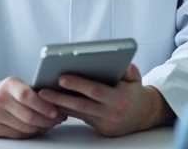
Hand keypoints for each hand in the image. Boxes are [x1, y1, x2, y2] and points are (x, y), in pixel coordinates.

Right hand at [0, 77, 65, 137]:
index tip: (56, 111)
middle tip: (58, 119)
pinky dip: (30, 133)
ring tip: (50, 123)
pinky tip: (36, 128)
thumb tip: (58, 102)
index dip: (44, 105)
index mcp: (8, 84)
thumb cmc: (6, 95)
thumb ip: (33, 92)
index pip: (27, 95)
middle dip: (47, 120)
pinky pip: (18, 135)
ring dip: (41, 127)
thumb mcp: (16, 86)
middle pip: (29, 115)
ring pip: (25, 127)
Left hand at [37, 64, 175, 136]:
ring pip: (77, 113)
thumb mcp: (134, 75)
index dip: (78, 84)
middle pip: (81, 105)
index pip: (95, 91)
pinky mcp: (100, 129)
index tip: (61, 77)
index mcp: (120, 98)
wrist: (145, 114)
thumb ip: (122, 66)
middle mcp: (112, 113)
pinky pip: (80, 118)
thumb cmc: (135, 90)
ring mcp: (105, 123)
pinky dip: (66, 110)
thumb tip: (106, 57)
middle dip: (60, 97)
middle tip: (43, 90)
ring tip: (43, 96)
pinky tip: (54, 103)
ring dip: (58, 105)